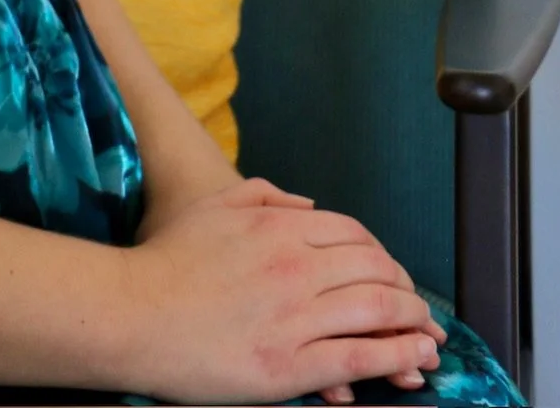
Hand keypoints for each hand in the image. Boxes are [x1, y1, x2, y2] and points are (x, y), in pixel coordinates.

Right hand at [119, 176, 447, 404]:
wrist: (131, 313)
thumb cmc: (166, 261)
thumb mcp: (214, 208)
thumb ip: (262, 196)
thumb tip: (305, 204)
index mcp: (279, 227)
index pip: (354, 235)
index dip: (382, 255)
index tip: (392, 275)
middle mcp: (295, 265)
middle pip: (375, 270)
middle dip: (407, 291)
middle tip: (420, 311)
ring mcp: (294, 315)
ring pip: (377, 311)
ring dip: (414, 325)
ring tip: (429, 340)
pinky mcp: (288, 364)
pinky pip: (359, 357)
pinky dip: (396, 357)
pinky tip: (413, 363)